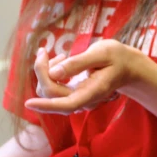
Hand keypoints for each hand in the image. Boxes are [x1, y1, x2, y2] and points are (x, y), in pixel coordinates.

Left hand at [25, 40, 149, 114]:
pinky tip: (61, 61)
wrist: (128, 67)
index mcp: (93, 92)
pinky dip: (50, 74)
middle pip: (52, 94)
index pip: (66, 104)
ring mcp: (77, 99)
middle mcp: (83, 100)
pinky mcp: (72, 95)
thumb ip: (79, 63)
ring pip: (49, 92)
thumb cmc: (118, 57)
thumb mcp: (102, 53)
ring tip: (61, 55)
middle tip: (44, 50)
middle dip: (42, 71)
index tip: (28, 103)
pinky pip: (53, 90)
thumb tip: (54, 73)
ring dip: (46, 72)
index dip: (46, 105)